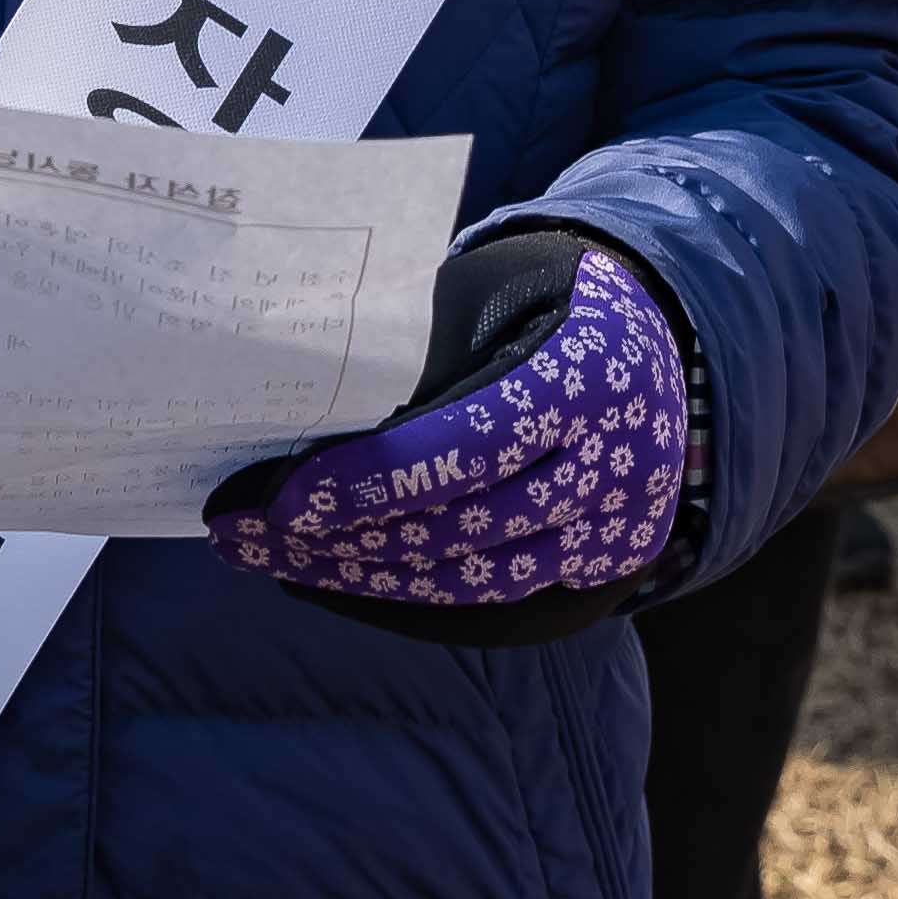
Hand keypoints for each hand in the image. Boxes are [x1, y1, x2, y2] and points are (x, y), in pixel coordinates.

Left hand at [208, 231, 685, 645]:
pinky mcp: (600, 570)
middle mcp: (617, 469)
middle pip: (460, 529)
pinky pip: (493, 604)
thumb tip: (308, 429)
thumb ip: (423, 360)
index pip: (465, 448)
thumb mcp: (490, 295)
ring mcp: (617, 532)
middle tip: (239, 533)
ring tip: (271, 559)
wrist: (657, 336)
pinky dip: (409, 597)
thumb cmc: (543, 299)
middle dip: (339, 539)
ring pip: (472, 580)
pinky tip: (337, 580)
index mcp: (587, 380)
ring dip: (361, 577)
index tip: (280, 499)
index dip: (369, 482)